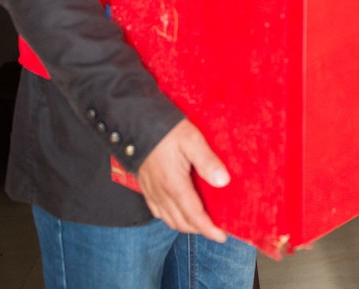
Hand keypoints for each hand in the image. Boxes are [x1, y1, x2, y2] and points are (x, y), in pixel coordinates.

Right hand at [135, 119, 229, 240]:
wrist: (134, 122)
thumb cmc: (165, 129)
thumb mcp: (192, 140)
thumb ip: (208, 162)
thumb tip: (224, 181)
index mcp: (174, 185)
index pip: (194, 216)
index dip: (209, 230)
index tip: (222, 236)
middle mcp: (161, 193)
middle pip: (182, 222)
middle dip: (199, 229)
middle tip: (216, 228)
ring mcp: (151, 191)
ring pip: (169, 220)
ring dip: (186, 225)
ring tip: (201, 221)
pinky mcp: (145, 187)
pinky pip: (158, 211)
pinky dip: (171, 217)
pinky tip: (179, 210)